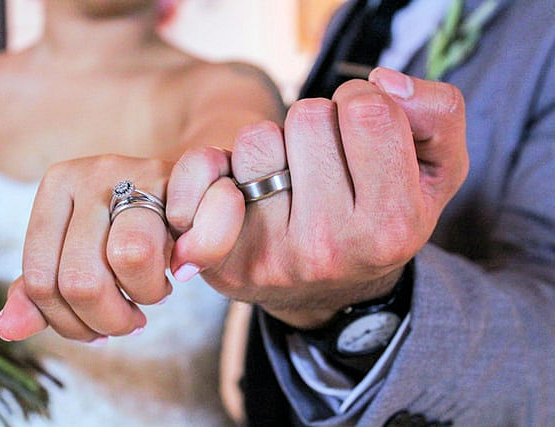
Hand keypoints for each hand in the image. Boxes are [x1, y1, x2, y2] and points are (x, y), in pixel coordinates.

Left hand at [0, 155, 172, 342]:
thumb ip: (48, 291)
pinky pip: (178, 240)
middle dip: (110, 319)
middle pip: (81, 279)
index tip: (98, 331)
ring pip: (129, 257)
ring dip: (147, 294)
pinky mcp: (184, 175)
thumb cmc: (134, 233)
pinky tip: (181, 269)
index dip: (69, 322)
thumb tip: (8, 328)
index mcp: (57, 187)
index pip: (41, 280)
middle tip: (131, 320)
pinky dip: (186, 262)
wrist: (194, 200)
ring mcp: (138, 169)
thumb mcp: (84, 258)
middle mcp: (92, 172)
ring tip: (154, 293)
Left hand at [166, 68, 467, 327]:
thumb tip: (380, 82)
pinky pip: (203, 170)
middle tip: (324, 164)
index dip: (363, 103)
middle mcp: (330, 248)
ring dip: (274, 147)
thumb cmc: (380, 219)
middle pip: (308, 117)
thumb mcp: (436, 172)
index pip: (368, 110)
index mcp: (391, 226)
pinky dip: (216, 166)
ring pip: (259, 138)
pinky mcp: (224, 259)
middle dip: (318, 127)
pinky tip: (240, 189)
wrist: (331, 295)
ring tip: (290, 182)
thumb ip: (438, 114)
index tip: (360, 130)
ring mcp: (272, 256)